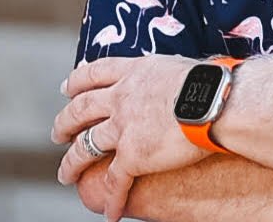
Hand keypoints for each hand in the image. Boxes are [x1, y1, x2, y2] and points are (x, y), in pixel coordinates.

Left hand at [51, 54, 207, 220]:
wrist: (214, 102)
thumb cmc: (207, 82)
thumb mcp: (175, 65)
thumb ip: (159, 74)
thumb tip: (168, 77)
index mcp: (133, 72)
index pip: (93, 73)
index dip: (76, 82)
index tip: (66, 89)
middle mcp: (121, 98)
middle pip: (79, 110)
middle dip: (64, 123)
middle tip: (58, 133)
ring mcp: (123, 127)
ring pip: (84, 147)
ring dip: (71, 164)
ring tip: (65, 175)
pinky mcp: (133, 155)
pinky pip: (114, 182)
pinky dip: (111, 200)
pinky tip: (109, 213)